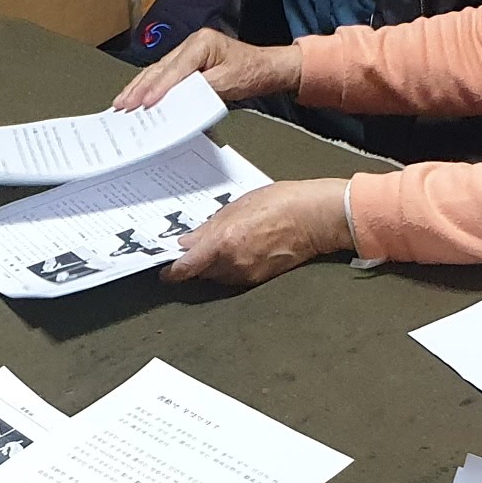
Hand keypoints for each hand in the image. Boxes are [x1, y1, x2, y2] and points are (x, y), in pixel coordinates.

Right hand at [114, 28, 302, 111]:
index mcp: (201, 43)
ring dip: (139, 88)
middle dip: (140, 88)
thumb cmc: (252, 72)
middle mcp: (191, 44)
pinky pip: (163, 74)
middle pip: (159, 68)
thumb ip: (201, 90)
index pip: (174, 69)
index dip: (158, 88)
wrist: (267, 68)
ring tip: (122, 102)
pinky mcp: (187, 63)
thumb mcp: (228, 83)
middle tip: (124, 105)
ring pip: (157, 71)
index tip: (144, 103)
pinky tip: (137, 95)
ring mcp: (187, 52)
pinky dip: (149, 86)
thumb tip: (177, 100)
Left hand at [163, 178, 355, 289]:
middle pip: (200, 272)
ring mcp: (246, 274)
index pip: (186, 267)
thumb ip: (210, 227)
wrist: (316, 218)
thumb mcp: (238, 206)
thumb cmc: (281, 203)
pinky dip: (231, 266)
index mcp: (223, 242)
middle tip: (199, 244)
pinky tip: (242, 247)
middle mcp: (232, 263)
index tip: (165, 270)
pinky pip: (234, 276)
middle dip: (196, 261)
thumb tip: (189, 242)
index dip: (172, 271)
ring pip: (217, 275)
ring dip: (213, 264)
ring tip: (228, 241)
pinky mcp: (259, 279)